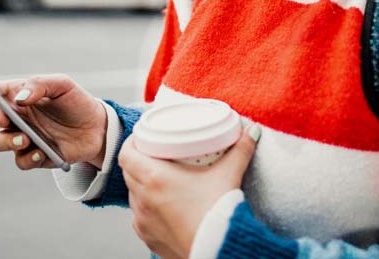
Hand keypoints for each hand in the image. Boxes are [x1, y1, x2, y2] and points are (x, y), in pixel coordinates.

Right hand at [0, 74, 107, 170]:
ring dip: (8, 141)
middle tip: (6, 117)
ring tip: (25, 139)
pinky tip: (41, 153)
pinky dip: (28, 158)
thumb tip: (18, 98)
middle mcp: (18, 117)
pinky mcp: (34, 156)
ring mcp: (24, 137)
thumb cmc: (76, 102)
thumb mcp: (62, 85)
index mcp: (20, 96)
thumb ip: (39, 85)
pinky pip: (20, 161)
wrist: (98, 128)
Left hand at [119, 123, 260, 258]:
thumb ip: (240, 149)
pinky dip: (147, 208)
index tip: (143, 137)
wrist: (218, 249)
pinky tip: (161, 206)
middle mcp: (143, 199)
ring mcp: (143, 221)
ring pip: (133, 195)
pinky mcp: (149, 238)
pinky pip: (140, 218)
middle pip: (129, 172)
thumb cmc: (217, 214)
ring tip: (158, 179)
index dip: (132, 142)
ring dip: (141, 185)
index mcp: (154, 178)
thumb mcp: (229, 174)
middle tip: (155, 154)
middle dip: (139, 161)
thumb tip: (252, 131)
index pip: (126, 154)